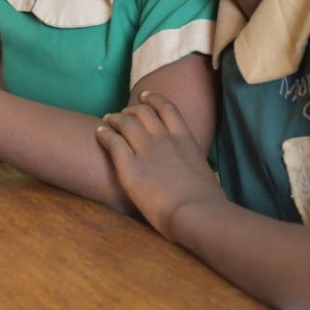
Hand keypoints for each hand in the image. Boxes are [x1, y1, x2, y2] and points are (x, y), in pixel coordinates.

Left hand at [96, 91, 225, 240]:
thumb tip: (209, 176)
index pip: (167, 109)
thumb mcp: (208, 175)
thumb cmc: (208, 201)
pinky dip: (104, 134)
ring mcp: (147, 151)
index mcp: (185, 140)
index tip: (144, 96)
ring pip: (125, 123)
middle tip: (122, 114)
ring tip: (107, 121)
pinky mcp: (130, 167)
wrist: (196, 213)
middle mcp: (164, 139)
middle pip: (142, 112)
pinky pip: (113, 141)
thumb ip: (201, 168)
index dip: (153, 99)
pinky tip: (99, 133)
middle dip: (130, 110)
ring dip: (114, 119)